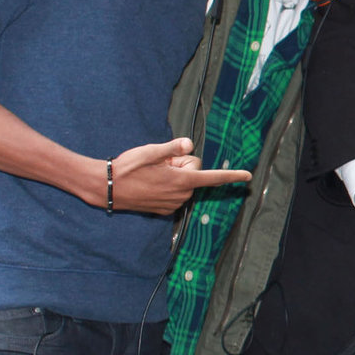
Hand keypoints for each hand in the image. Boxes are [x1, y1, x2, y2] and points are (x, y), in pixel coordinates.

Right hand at [107, 138, 250, 214]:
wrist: (106, 187)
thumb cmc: (127, 167)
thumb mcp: (151, 152)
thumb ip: (173, 148)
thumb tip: (190, 144)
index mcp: (182, 180)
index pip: (213, 177)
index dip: (232, 176)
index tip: (248, 176)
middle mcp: (181, 195)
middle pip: (194, 173)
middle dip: (181, 165)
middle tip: (159, 164)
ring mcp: (173, 204)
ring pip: (184, 183)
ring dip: (173, 176)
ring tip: (151, 174)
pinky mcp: (164, 210)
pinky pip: (175, 193)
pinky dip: (167, 187)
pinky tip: (149, 184)